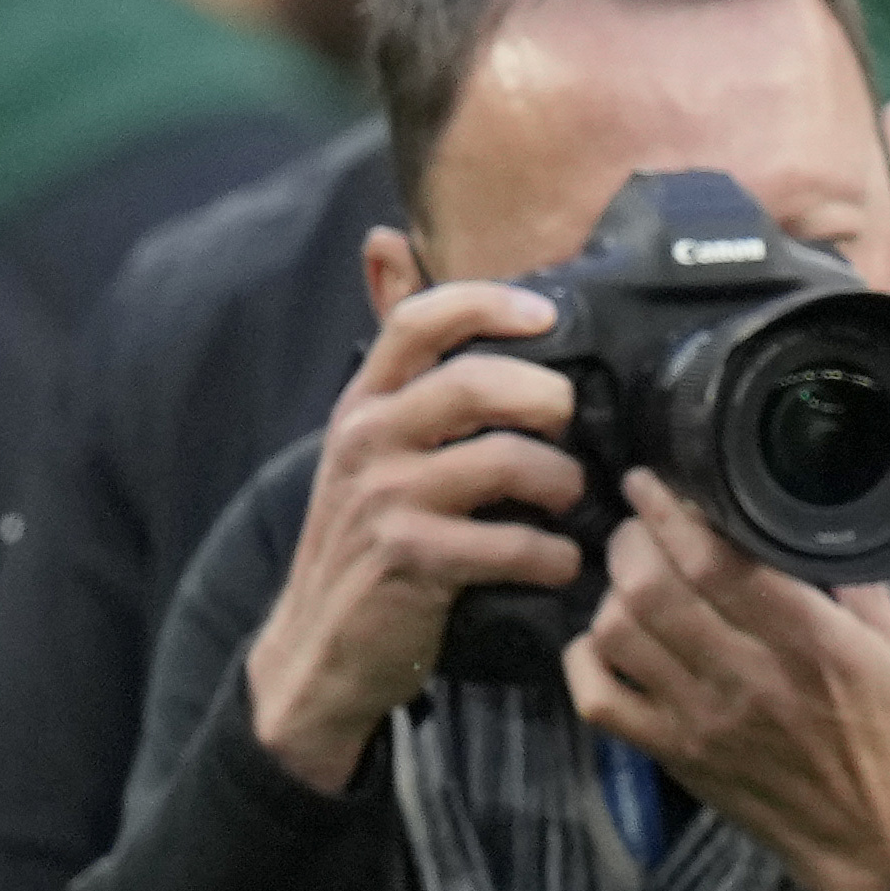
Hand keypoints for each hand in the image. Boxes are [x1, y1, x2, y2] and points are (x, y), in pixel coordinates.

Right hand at [244, 281, 586, 791]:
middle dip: (547, 401)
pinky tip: (556, 563)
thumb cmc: (369, 538)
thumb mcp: (371, 442)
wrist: (320, 649)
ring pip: (506, 461)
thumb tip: (387, 241)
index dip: (490, 303)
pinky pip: (512, 543)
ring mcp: (384, 501)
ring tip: (569, 502)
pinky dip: (553, 555)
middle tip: (569, 430)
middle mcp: (367, 440)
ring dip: (561, 482)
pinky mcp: (409, 560)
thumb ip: (401, 360)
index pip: (419, 319)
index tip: (548, 314)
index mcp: (364, 403)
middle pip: (476, 383)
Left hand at [563, 471, 889, 890]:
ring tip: (627, 577)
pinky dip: (586, 658)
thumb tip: (794, 522)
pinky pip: (598, 699)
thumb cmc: (889, 732)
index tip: (652, 483)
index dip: (673, 513)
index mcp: (812, 644)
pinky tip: (607, 640)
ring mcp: (701, 721)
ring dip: (610, 592)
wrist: (876, 835)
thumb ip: (845, 580)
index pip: (720, 563)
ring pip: (618, 635)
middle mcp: (749, 680)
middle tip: (638, 524)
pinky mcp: (673, 755)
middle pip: (653, 589)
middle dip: (631, 540)